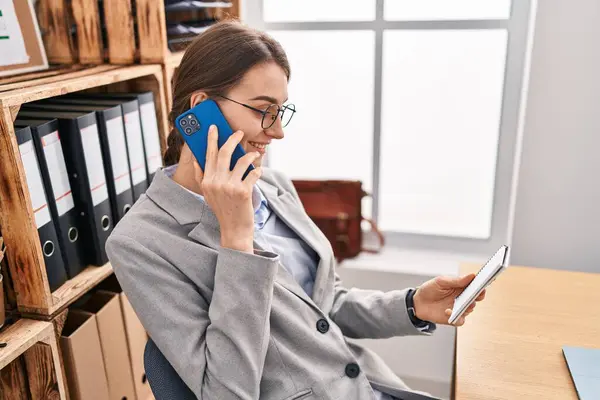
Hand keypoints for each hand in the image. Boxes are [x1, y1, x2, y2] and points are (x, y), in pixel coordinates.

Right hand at [193, 125, 261, 252]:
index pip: (208, 155)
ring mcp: (229, 186)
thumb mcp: (207, 194)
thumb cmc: (223, 210)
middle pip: (224, 153)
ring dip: (251, 155)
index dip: (211, 139)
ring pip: (242, 161)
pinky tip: (259, 170)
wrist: (234, 230)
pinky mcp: (243, 191)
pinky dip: (258, 170)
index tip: (214, 127)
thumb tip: (198, 160)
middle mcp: (216, 182)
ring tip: (256, 153)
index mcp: (206, 181)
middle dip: (233, 139)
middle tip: (240, 133)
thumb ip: (201, 177)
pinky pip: (253, 173)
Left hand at [412, 274, 485, 325]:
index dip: (481, 285)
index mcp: (461, 287)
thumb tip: (471, 276)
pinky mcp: (454, 318)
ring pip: (470, 309)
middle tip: (476, 294)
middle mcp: (463, 298)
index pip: (475, 286)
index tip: (484, 283)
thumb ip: (456, 280)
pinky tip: (448, 311)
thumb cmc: (430, 289)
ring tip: (459, 303)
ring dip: (466, 306)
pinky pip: (461, 320)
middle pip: (476, 298)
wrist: (418, 303)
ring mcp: (459, 309)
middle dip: (478, 296)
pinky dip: (457, 317)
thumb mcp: (441, 281)